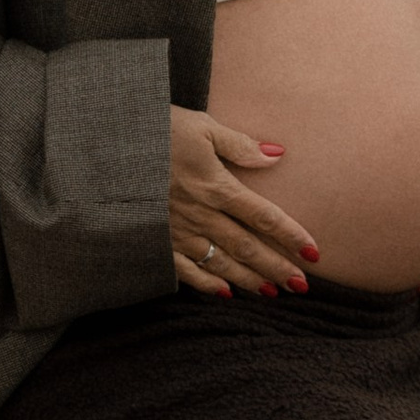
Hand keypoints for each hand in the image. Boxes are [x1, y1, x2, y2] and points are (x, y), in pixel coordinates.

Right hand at [170, 104, 320, 298]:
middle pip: (247, 246)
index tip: (314, 253)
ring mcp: (177, 231)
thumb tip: (277, 154)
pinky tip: (224, 293)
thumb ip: (240, 144)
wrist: (106, 146)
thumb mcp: (201, 126)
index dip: (291, 235)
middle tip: (301, 285)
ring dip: (249, 279)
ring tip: (272, 292)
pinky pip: (184, 270)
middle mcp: (200, 214)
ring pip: (221, 262)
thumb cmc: (154, 129)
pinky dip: (206, 283)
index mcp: (216, 186)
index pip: (263, 216)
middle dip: (276, 267)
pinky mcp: (156, 240)